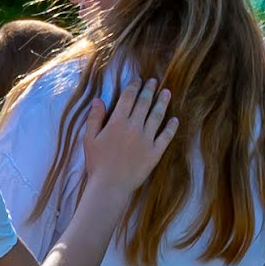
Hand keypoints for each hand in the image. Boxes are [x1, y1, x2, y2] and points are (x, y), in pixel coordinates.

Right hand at [68, 59, 176, 193]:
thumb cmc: (97, 163)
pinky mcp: (155, 153)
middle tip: (154, 81)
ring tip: (166, 93)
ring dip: (162, 103)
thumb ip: (94, 118)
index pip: (128, 98)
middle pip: (144, 103)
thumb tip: (98, 100)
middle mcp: (134, 127)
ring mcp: (147, 139)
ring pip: (157, 116)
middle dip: (149, 90)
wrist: (110, 186)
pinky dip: (171, 127)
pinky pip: (166, 137)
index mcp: (117, 122)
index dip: (134, 86)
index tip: (138, 79)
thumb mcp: (89, 139)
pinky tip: (175, 119)